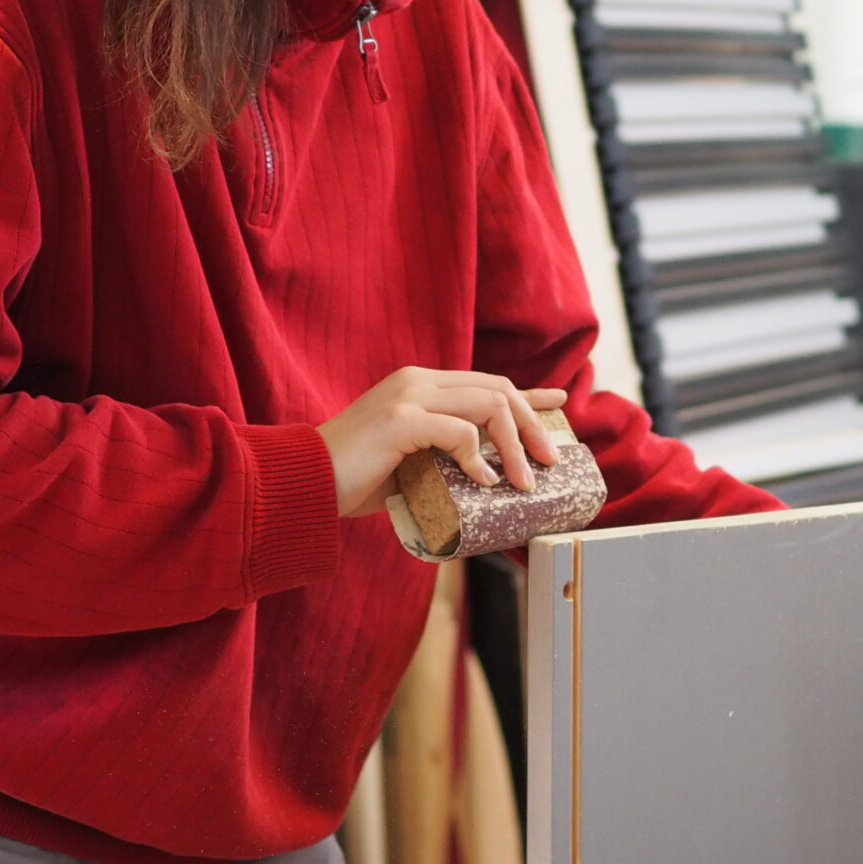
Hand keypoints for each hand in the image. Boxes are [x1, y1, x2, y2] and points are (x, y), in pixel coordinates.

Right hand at [318, 367, 566, 518]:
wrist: (302, 482)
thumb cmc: (351, 478)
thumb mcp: (408, 462)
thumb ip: (440, 457)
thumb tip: (481, 479)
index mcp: (418, 386)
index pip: (487, 381)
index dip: (528, 395)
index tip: (560, 404)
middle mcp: (417, 381)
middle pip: (497, 388)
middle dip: (531, 424)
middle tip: (548, 462)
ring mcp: (408, 396)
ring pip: (487, 405)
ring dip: (513, 445)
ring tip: (522, 481)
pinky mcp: (399, 420)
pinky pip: (458, 432)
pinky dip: (478, 458)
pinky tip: (484, 482)